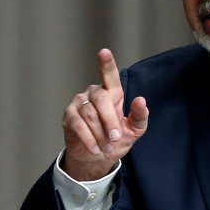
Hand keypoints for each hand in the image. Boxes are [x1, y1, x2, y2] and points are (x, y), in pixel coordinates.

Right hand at [62, 49, 148, 180]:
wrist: (96, 157)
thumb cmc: (115, 140)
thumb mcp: (133, 130)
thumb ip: (139, 116)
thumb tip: (141, 100)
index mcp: (112, 93)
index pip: (109, 76)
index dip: (107, 64)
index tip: (104, 52)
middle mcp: (94, 93)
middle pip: (101, 100)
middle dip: (110, 121)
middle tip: (116, 138)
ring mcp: (79, 103)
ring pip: (90, 115)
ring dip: (100, 134)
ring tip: (106, 147)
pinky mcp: (69, 116)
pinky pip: (78, 125)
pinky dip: (88, 139)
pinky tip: (95, 149)